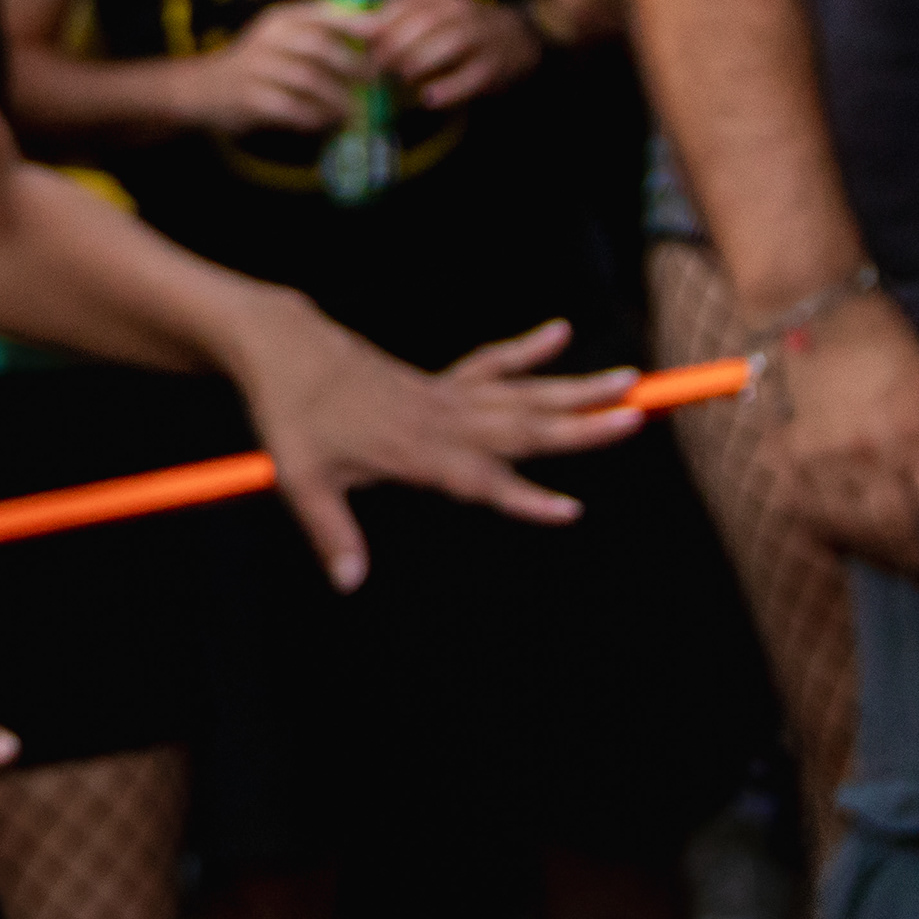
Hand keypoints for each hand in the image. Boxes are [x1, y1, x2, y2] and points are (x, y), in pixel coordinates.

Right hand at [175, 0, 369, 135]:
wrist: (205, 89)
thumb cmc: (258, 64)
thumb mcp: (283, 38)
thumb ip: (321, 34)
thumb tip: (379, 39)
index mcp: (281, 18)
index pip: (324, 13)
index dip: (358, 22)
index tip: (385, 36)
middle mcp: (268, 37)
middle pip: (320, 46)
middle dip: (354, 65)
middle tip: (376, 82)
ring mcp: (256, 67)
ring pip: (309, 79)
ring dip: (338, 97)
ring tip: (356, 110)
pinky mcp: (250, 97)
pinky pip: (293, 107)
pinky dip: (315, 117)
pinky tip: (325, 122)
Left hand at [224, 303, 645, 589]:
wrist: (282, 347)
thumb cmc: (291, 414)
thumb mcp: (300, 479)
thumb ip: (331, 533)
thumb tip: (349, 585)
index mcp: (414, 452)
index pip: (479, 482)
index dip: (522, 499)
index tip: (570, 509)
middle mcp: (440, 421)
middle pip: (521, 428)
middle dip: (580, 429)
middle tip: (636, 418)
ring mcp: (443, 396)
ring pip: (521, 394)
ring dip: (575, 390)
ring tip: (630, 381)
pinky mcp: (437, 379)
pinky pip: (490, 362)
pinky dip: (525, 349)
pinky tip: (560, 333)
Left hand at [361, 0, 539, 109]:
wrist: (519, 37)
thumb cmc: (458, 27)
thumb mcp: (429, 13)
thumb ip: (395, 18)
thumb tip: (350, 29)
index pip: (403, 5)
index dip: (379, 26)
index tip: (363, 45)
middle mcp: (464, 10)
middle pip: (423, 23)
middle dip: (395, 46)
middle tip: (378, 67)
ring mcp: (484, 36)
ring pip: (449, 44)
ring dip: (420, 63)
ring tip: (402, 78)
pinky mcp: (496, 65)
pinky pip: (471, 76)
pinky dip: (448, 89)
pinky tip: (428, 99)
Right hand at [763, 290, 918, 577]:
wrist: (814, 312)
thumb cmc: (888, 348)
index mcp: (913, 433)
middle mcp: (867, 451)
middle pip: (895, 527)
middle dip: (916, 560)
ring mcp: (821, 455)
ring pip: (849, 526)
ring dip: (874, 554)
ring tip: (891, 563)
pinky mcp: (786, 453)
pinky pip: (805, 509)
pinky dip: (825, 533)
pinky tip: (843, 544)